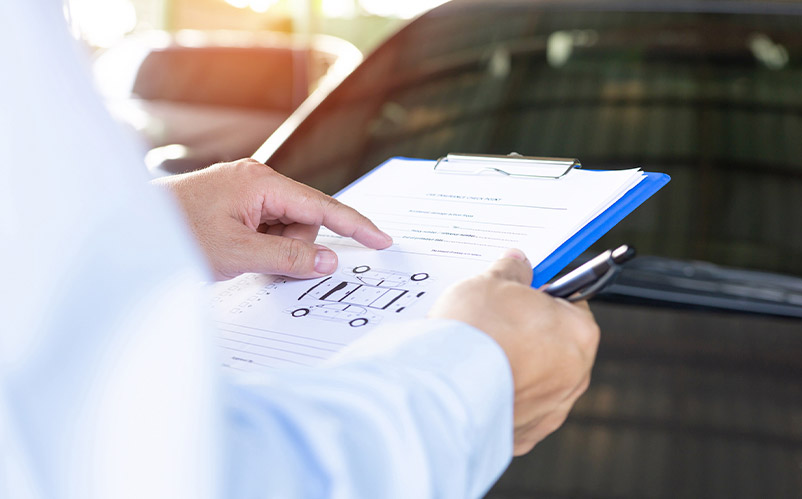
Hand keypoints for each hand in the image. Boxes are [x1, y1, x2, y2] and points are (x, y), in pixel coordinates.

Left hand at [154, 159, 392, 279]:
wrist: (129, 229)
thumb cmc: (177, 235)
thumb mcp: (237, 254)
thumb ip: (288, 259)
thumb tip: (329, 260)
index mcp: (261, 183)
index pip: (322, 206)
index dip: (355, 226)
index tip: (382, 240)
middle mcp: (256, 180)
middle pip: (302, 222)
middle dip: (293, 249)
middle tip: (260, 263)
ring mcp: (244, 191)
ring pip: (284, 229)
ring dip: (273, 250)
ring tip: (238, 257)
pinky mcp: (234, 203)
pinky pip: (265, 228)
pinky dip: (260, 246)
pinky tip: (235, 252)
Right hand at [428, 249, 599, 455]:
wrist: (441, 387)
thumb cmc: (475, 332)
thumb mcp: (492, 282)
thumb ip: (511, 271)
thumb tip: (517, 263)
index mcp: (579, 333)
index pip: (571, 302)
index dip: (543, 295)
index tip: (523, 294)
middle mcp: (574, 377)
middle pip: (556, 344)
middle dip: (530, 333)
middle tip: (495, 322)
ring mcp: (549, 411)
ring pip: (537, 381)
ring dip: (516, 368)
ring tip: (480, 355)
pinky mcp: (523, 436)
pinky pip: (516, 410)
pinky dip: (500, 398)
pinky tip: (477, 384)